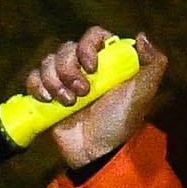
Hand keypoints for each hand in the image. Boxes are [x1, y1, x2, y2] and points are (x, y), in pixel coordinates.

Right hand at [35, 28, 159, 172]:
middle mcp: (84, 67)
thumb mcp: (144, 92)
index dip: (87, 46)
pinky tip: (48, 101)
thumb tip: (140, 36)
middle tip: (83, 92)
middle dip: (69, 69)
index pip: (93, 35)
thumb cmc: (122, 121)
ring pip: (48, 62)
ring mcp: (64, 81)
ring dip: (54, 80)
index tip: (91, 67)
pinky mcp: (47, 97)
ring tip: (69, 102)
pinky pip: (33, 79)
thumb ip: (153, 63)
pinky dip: (37, 86)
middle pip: (66, 48)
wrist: (98, 152)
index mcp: (107, 61)